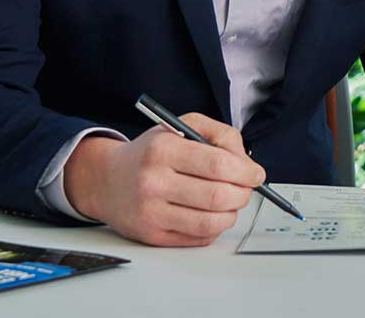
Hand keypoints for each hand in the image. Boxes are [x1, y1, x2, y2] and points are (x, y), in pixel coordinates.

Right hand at [63, 112, 264, 246]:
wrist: (108, 180)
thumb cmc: (152, 152)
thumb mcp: (183, 126)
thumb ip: (221, 135)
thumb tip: (247, 163)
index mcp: (163, 149)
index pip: (218, 164)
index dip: (246, 172)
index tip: (256, 174)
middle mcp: (154, 181)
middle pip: (218, 196)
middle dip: (243, 194)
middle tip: (245, 189)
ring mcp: (151, 212)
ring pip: (211, 222)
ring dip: (231, 214)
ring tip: (229, 202)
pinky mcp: (152, 236)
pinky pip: (198, 238)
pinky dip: (213, 227)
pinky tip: (209, 213)